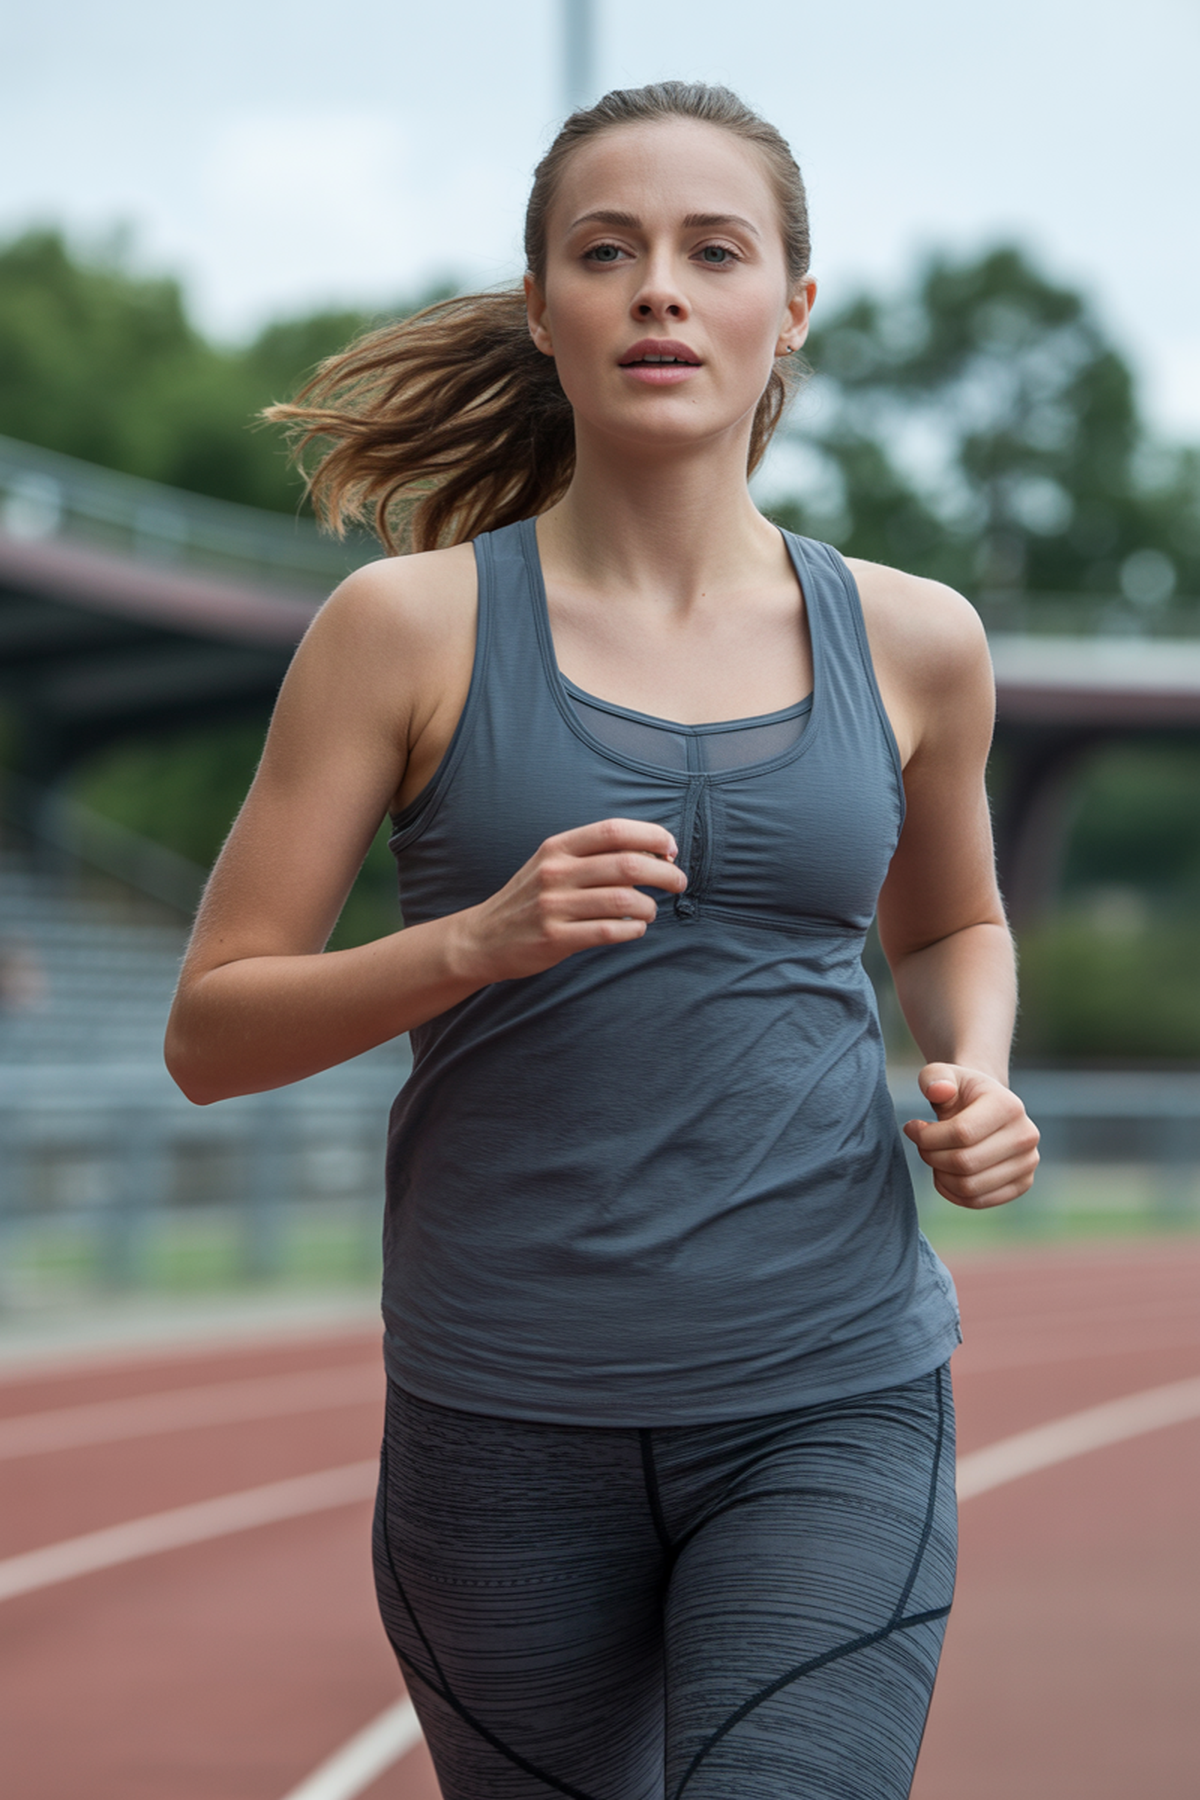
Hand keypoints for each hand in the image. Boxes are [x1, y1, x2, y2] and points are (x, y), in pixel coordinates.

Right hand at [450, 817, 687, 984]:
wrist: (483, 938)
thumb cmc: (531, 899)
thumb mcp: (552, 864)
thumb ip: (594, 856)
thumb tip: (654, 853)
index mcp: (558, 847)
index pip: (615, 830)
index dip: (652, 837)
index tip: (671, 850)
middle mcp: (556, 872)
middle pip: (628, 864)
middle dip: (665, 873)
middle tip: (679, 883)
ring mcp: (554, 906)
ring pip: (624, 900)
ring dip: (650, 906)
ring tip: (651, 911)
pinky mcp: (555, 938)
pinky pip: (610, 931)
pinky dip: (633, 929)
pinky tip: (636, 928)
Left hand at [903, 1063, 1039, 1208]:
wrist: (985, 1107)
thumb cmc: (959, 1091)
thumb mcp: (941, 1075)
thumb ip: (934, 1078)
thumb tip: (939, 1091)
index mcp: (1009, 1106)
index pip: (961, 1133)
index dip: (928, 1137)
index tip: (912, 1128)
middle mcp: (1026, 1135)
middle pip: (965, 1163)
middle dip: (932, 1157)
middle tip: (921, 1146)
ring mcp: (1028, 1162)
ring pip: (970, 1186)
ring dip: (940, 1176)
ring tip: (933, 1158)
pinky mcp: (1022, 1183)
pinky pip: (979, 1201)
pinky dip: (952, 1193)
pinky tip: (943, 1174)